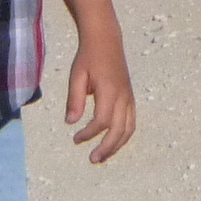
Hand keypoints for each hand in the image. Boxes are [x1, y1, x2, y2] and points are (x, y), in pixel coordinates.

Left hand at [66, 34, 134, 163]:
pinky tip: (112, 143)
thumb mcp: (77, 76)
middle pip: (119, 130)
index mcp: (109, 90)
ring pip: (128, 129)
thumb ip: (75, 100)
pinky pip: (131, 122)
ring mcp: (129, 98)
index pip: (102, 121)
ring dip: (116, 146)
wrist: (106, 40)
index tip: (75, 139)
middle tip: (93, 159)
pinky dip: (123, 136)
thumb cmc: (88, 57)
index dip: (89, 133)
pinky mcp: (130, 98)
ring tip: (103, 157)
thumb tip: (70, 123)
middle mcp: (123, 96)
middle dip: (106, 148)